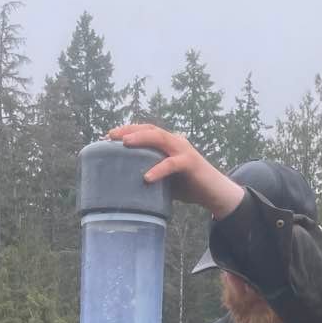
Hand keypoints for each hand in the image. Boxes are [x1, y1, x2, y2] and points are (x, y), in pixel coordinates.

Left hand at [108, 125, 244, 219]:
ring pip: (160, 138)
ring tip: (125, 144)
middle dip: (129, 130)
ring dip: (141, 139)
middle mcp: (175, 142)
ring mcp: (183, 150)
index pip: (145, 130)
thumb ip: (151, 173)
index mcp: (168, 144)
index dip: (127, 130)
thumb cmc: (188, 186)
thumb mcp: (165, 178)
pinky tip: (147, 177)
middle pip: (149, 129)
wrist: (214, 193)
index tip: (108, 136)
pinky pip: (171, 164)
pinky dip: (158, 169)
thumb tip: (126, 183)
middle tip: (111, 136)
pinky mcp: (190, 163)